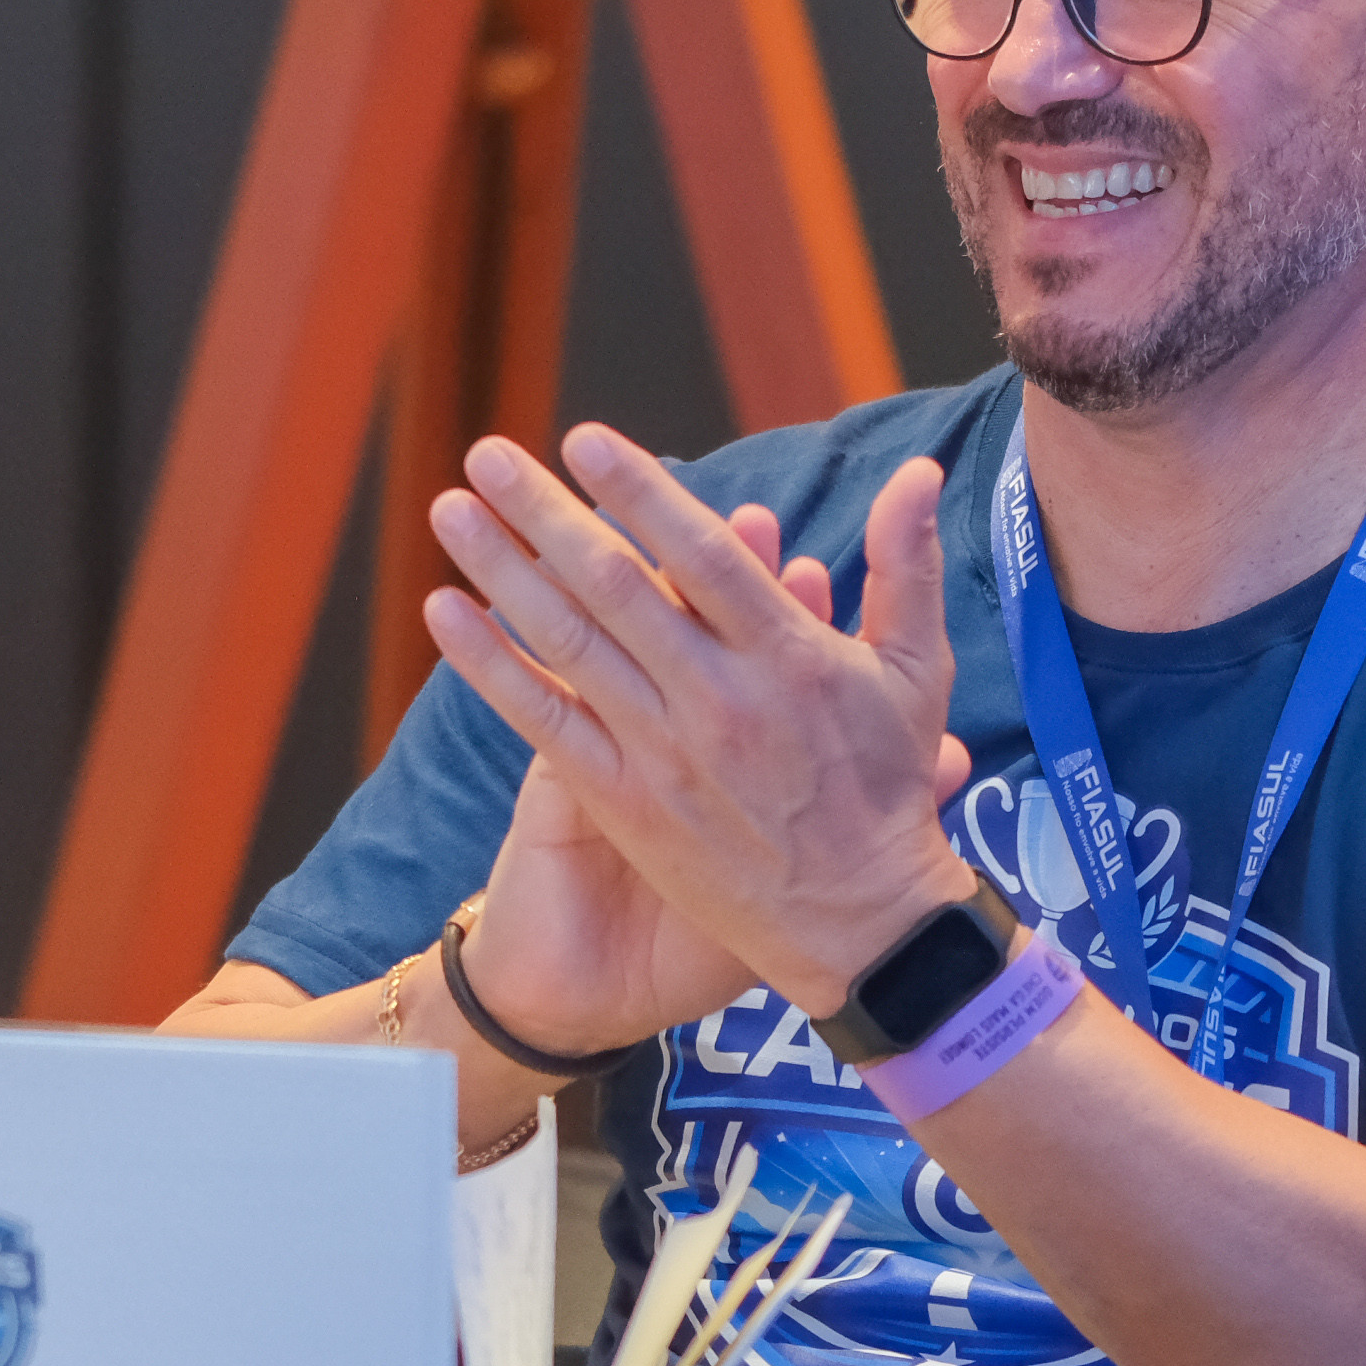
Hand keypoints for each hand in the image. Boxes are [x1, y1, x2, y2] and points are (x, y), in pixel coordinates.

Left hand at [423, 428, 977, 1017]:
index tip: (584, 439)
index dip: (639, 491)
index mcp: (790, 658)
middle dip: (545, 514)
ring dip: (503, 570)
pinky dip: (492, 666)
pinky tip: (446, 614)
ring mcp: (665, 753)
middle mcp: (719, 698)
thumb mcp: (916, 676)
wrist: (860, 926)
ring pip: (570, 643)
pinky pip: (545, 722)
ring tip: (451, 511)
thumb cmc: (889, 792)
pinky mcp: (626, 804)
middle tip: (489, 455)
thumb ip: (906, 567)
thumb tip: (920, 471)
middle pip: (617, 584)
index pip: (702, 553)